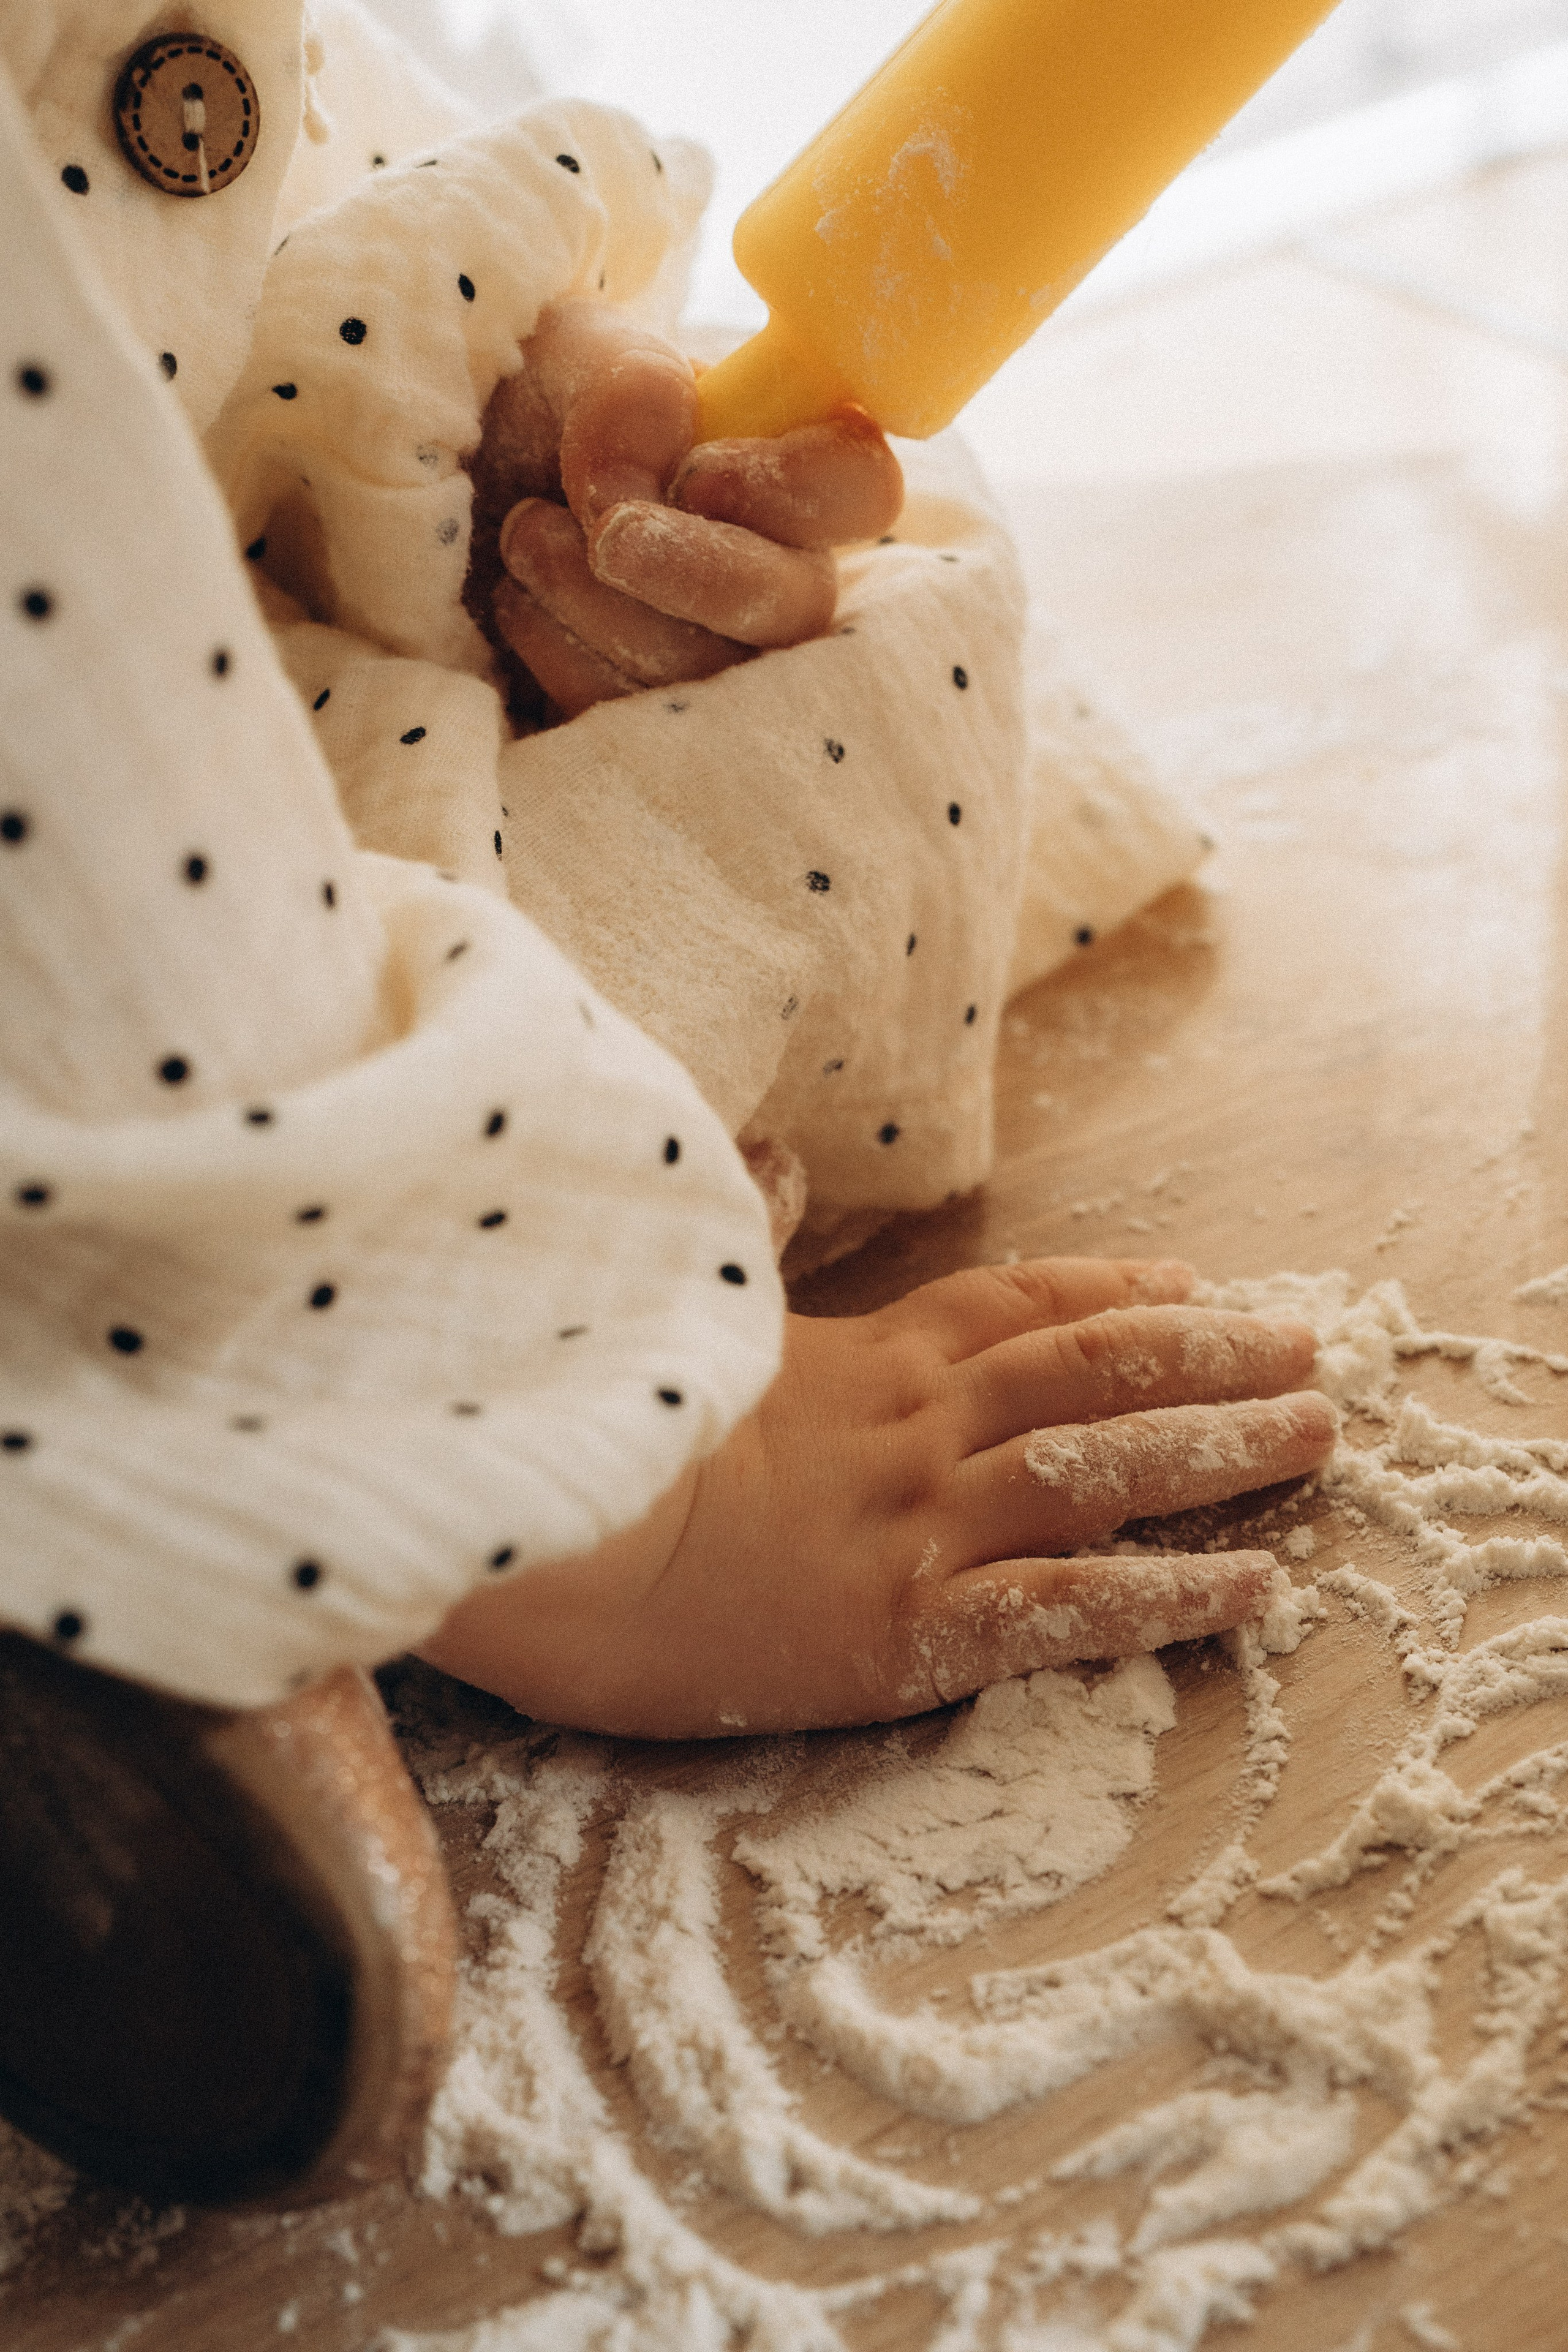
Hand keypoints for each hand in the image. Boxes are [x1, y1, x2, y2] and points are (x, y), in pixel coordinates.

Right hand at [418, 1258, 1335, 1738]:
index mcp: (866, 1352)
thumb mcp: (687, 1326)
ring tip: (1317, 1439)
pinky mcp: (910, 1626)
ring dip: (1224, 1450)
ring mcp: (921, 1520)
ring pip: (1105, 1467)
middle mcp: (917, 1424)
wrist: (547, 1537)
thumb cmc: (609, 1431)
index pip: (1021, 1302)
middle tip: (1309, 1356)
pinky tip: (1252, 1587)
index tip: (1198, 1287)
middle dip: (1214, 1358)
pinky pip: (1066, 1604)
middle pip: (1096, 1370)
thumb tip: (766, 1161)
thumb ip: (750, 1249)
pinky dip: (1168, 1593)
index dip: (1119, 1292)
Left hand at [467, 297, 903, 717]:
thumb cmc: (521, 417)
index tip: (698, 474)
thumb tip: (663, 427)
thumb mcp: (563, 360)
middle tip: (604, 534)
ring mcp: (718, 666)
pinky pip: (635, 726)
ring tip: (526, 540)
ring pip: (709, 677)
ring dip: (603, 605)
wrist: (435, 508)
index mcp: (778, 472)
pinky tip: (520, 607)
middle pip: (793, 607)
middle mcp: (772, 577)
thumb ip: (625, 379)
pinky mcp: (649, 728)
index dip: (795, 490)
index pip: (858, 486)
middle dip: (690, 570)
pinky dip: (565, 660)